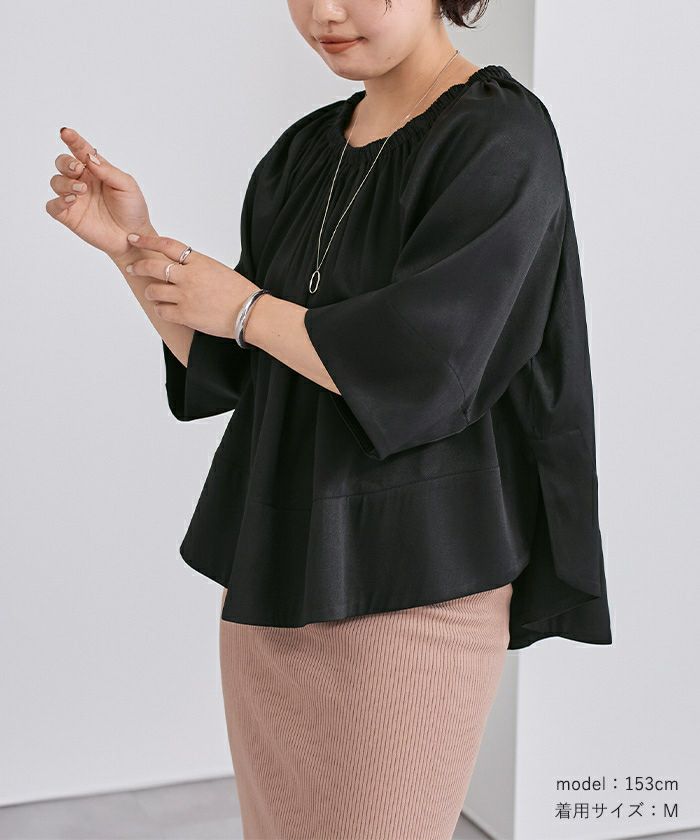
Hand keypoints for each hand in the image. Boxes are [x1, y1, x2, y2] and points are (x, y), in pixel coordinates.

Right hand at [45, 127, 155, 260]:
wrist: (134, 237)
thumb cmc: (132, 210)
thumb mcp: (127, 186)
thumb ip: (108, 171)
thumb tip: (89, 157)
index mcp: (96, 170)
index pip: (80, 150)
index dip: (72, 140)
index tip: (66, 133)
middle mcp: (82, 181)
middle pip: (62, 163)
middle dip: (66, 163)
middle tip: (78, 169)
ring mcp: (74, 199)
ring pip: (56, 182)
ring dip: (65, 182)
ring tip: (82, 190)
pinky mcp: (69, 216)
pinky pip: (52, 206)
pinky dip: (58, 201)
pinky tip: (72, 200)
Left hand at [123, 231, 259, 338]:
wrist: (251, 313)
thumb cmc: (241, 293)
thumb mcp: (218, 270)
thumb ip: (197, 267)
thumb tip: (181, 268)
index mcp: (199, 261)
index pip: (167, 245)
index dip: (147, 241)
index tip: (134, 239)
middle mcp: (189, 276)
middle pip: (153, 267)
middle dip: (138, 266)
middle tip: (132, 268)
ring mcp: (186, 296)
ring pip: (153, 291)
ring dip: (151, 292)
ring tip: (154, 295)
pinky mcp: (185, 315)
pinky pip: (161, 311)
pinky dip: (160, 310)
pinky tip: (165, 310)